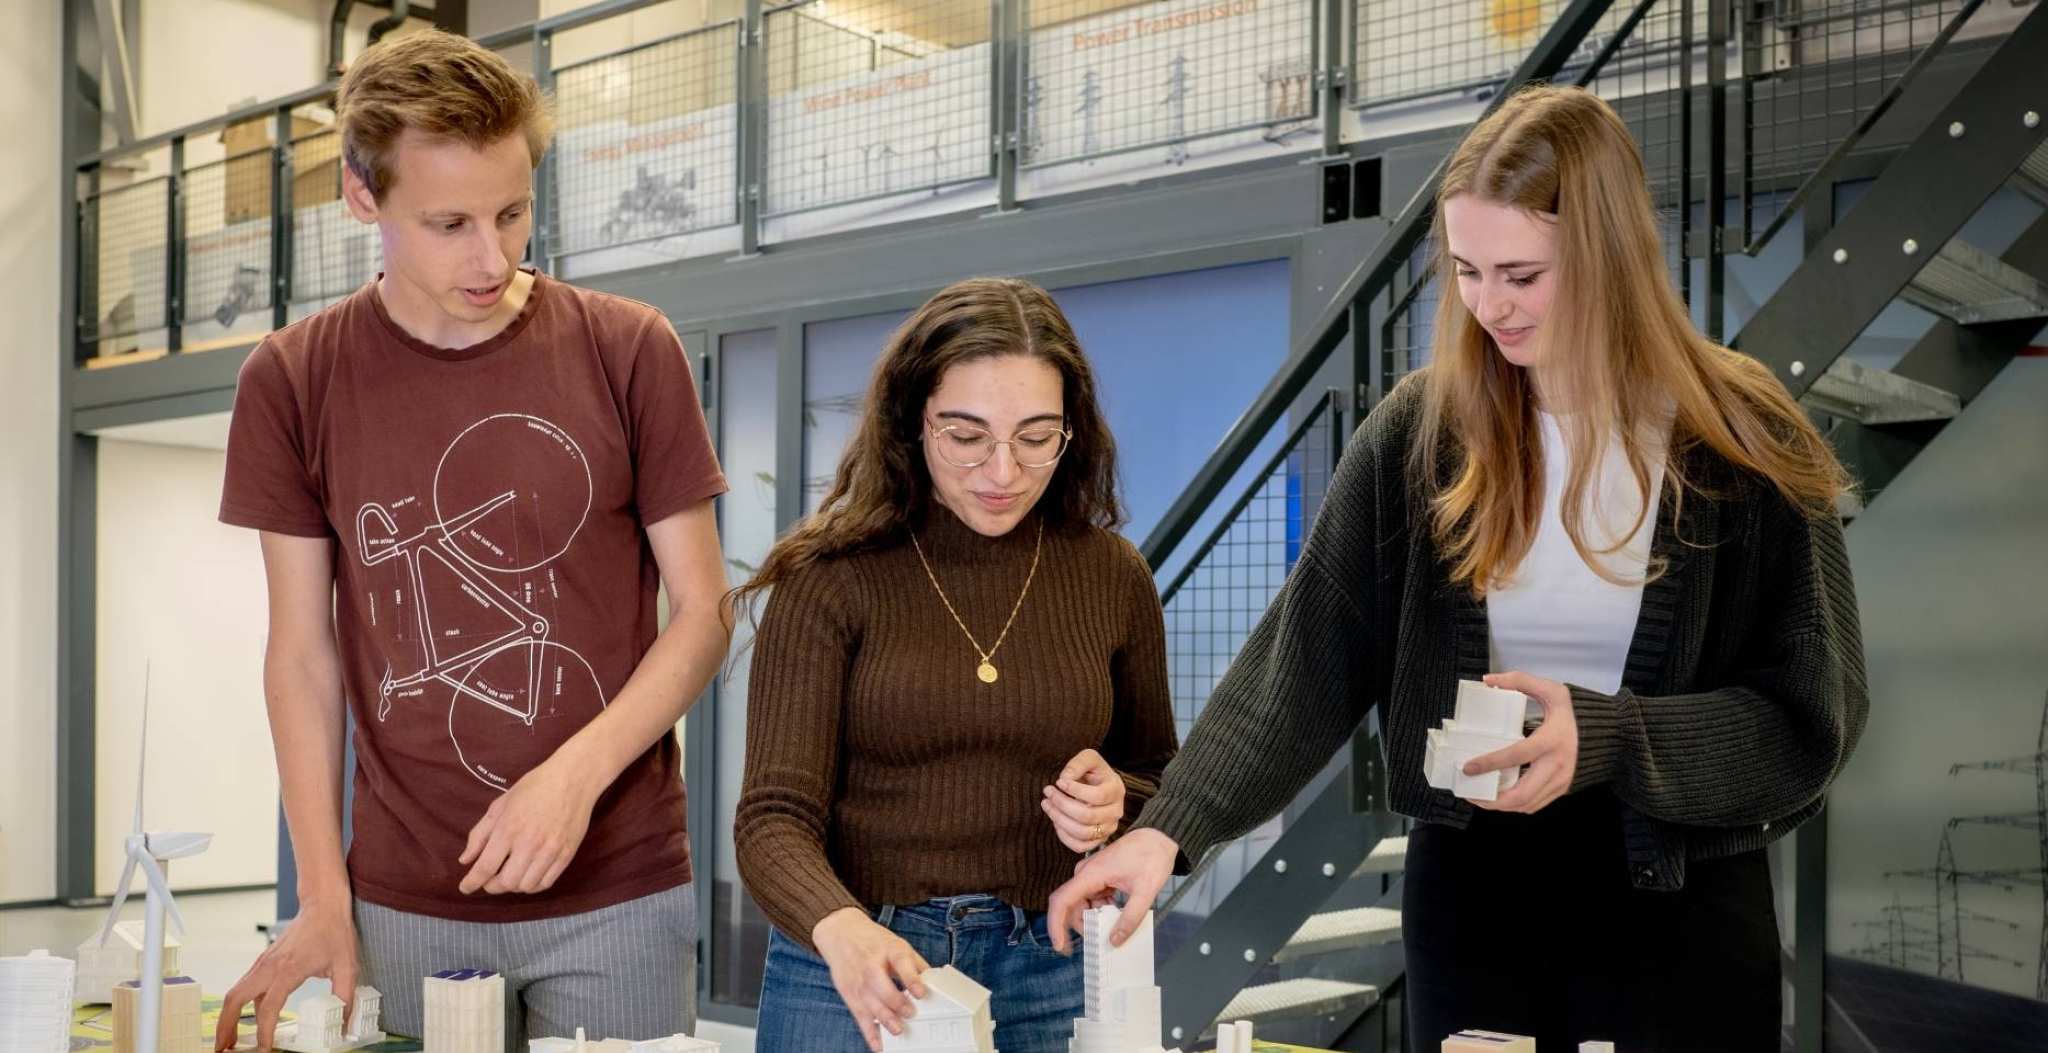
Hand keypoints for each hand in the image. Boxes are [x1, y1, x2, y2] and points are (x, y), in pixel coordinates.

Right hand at [214, 898, 358, 1050]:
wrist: (323, 905)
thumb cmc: (334, 931)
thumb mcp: (348, 966)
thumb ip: (345, 998)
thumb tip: (343, 1024)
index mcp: (288, 970)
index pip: (267, 1009)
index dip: (264, 1033)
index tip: (264, 1050)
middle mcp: (269, 967)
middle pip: (234, 1000)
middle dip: (225, 1027)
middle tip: (224, 1049)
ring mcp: (263, 963)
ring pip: (234, 993)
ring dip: (227, 1017)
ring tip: (227, 1041)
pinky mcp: (263, 962)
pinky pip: (245, 987)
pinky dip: (238, 1006)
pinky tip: (244, 1020)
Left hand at [458, 758, 598, 894]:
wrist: (573, 778)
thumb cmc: (534, 788)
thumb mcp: (500, 805)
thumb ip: (480, 834)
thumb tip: (465, 859)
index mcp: (509, 828)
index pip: (486, 867)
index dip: (472, 882)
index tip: (465, 888)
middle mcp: (530, 843)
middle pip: (506, 882)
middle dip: (492, 886)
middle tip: (489, 879)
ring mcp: (551, 850)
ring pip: (526, 886)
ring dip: (513, 886)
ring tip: (509, 875)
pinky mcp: (567, 854)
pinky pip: (546, 883)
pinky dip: (532, 886)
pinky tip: (527, 876)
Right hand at [811, 907, 932, 1052]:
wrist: (841, 934)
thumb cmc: (874, 941)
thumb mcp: (897, 944)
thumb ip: (915, 964)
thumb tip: (935, 982)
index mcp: (888, 950)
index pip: (901, 963)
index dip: (911, 979)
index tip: (921, 993)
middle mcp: (872, 966)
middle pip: (882, 987)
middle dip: (896, 1003)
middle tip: (910, 1014)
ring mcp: (859, 982)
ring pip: (870, 1004)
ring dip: (884, 1019)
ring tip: (898, 1030)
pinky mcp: (850, 995)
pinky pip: (860, 1017)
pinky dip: (869, 1033)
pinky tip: (879, 1045)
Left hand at [1042, 749, 1124, 852]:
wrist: (1099, 786)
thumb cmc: (1093, 772)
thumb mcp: (1089, 758)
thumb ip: (1078, 764)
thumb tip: (1065, 779)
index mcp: (1116, 790)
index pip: (1097, 796)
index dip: (1075, 790)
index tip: (1058, 781)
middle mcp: (1116, 812)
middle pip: (1087, 816)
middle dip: (1062, 804)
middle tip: (1048, 792)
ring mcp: (1108, 828)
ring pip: (1082, 833)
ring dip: (1059, 819)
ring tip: (1047, 804)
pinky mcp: (1098, 839)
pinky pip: (1080, 846)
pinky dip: (1064, 836)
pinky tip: (1055, 820)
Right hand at [1045, 827, 1178, 954]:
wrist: (1158, 836)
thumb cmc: (1152, 857)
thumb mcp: (1146, 891)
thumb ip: (1131, 918)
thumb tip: (1115, 941)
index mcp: (1090, 875)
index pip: (1061, 901)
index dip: (1056, 925)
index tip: (1060, 946)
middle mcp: (1085, 874)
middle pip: (1071, 907)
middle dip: (1081, 927)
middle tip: (1098, 943)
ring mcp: (1090, 876)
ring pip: (1081, 905)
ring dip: (1092, 920)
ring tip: (1112, 929)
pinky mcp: (1098, 878)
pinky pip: (1092, 900)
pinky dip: (1100, 912)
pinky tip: (1116, 915)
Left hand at [1464, 671, 1577, 814]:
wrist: (1612, 733)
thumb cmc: (1579, 712)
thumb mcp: (1552, 690)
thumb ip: (1520, 680)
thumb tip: (1489, 679)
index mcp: (1551, 740)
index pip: (1516, 756)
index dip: (1489, 764)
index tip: (1468, 768)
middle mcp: (1557, 766)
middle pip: (1521, 795)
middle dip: (1491, 800)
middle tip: (1470, 792)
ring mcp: (1562, 781)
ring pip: (1527, 804)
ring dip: (1501, 806)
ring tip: (1481, 797)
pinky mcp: (1563, 789)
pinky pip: (1536, 804)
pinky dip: (1516, 805)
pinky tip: (1502, 797)